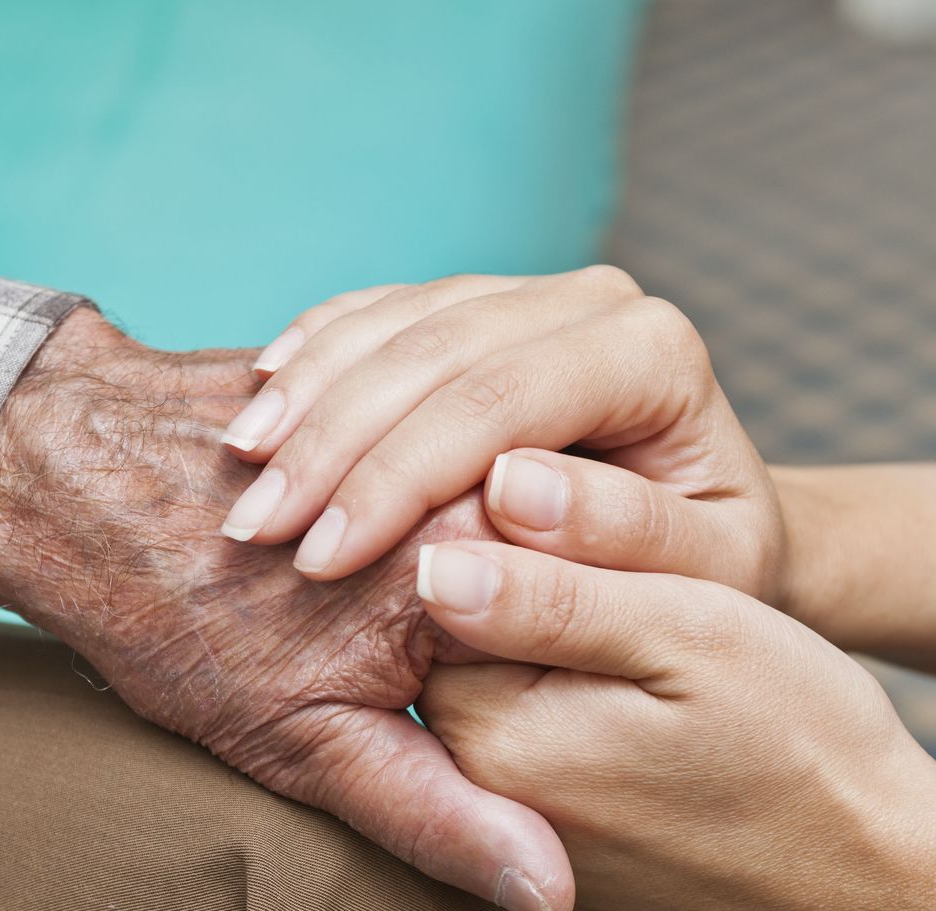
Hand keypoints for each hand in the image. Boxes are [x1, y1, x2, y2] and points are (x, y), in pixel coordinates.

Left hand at [0, 309, 572, 910]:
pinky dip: (443, 477)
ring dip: (489, 543)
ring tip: (375, 586)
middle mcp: (472, 475)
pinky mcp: (407, 371)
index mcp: (474, 573)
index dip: (570, 696)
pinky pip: (464, 436)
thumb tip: (552, 893)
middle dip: (540, 618)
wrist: (68, 471)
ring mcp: (439, 410)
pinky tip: (381, 514)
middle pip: (568, 565)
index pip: (598, 645)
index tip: (519, 720)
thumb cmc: (169, 614)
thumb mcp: (301, 745)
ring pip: (522, 500)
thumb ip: (437, 816)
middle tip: (419, 650)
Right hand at [213, 269, 783, 601]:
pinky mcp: (475, 307)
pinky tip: (255, 402)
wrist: (699, 546)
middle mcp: (595, 302)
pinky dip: (313, 357)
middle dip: (336, 442)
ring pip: (396, 323)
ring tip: (236, 471)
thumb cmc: (696, 589)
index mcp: (653, 355)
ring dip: (308, 397)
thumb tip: (511, 493)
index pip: (501, 402)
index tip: (320, 560)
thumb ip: (611, 553)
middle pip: (438, 352)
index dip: (401, 478)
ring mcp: (529, 295)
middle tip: (253, 529)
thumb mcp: (692, 590)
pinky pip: (377, 311)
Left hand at [411, 537, 935, 910]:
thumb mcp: (688, 635)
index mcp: (489, 730)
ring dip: (552, 633)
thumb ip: (551, 596)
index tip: (606, 523)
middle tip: (644, 576)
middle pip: (452, 631)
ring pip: (493, 677)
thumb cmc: (802, 748)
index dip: (511, 522)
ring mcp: (504, 822)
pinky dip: (572, 693)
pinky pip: (528, 733)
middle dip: (525, 577)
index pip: (433, 578)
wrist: (879, 892)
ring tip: (659, 630)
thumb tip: (431, 560)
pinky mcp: (545, 838)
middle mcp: (468, 790)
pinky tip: (651, 693)